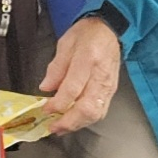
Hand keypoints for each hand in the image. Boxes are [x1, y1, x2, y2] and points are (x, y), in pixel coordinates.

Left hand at [38, 16, 122, 133]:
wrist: (109, 29)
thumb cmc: (88, 34)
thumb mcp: (65, 44)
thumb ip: (56, 67)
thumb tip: (46, 88)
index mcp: (87, 59)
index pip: (72, 88)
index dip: (58, 103)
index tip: (46, 109)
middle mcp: (101, 75)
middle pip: (87, 107)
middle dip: (68, 122)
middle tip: (53, 127)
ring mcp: (108, 85)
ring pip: (95, 113)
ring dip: (77, 124)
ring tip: (62, 128)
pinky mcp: (111, 91)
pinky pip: (101, 111)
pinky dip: (86, 120)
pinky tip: (74, 121)